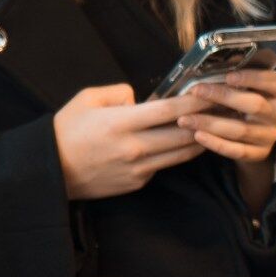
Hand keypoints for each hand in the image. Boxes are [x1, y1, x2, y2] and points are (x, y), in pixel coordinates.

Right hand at [53, 82, 211, 200]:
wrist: (51, 170)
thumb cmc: (66, 130)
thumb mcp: (86, 98)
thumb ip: (118, 92)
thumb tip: (139, 98)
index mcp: (121, 123)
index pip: (168, 110)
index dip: (194, 101)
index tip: (211, 92)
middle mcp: (134, 148)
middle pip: (183, 134)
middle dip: (207, 120)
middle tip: (225, 110)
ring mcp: (138, 169)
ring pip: (180, 154)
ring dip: (200, 140)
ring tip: (216, 127)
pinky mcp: (137, 183)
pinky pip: (163, 166)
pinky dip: (175, 154)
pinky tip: (183, 144)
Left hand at [178, 69, 275, 211]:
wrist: (252, 137)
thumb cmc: (240, 103)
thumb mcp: (243, 89)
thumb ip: (231, 80)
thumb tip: (202, 70)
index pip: (275, 82)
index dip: (254, 78)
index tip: (228, 76)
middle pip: (255, 104)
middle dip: (223, 96)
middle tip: (196, 91)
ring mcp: (270, 135)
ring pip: (241, 130)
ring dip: (211, 123)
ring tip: (185, 119)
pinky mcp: (259, 153)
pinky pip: (237, 150)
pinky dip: (216, 143)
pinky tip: (197, 135)